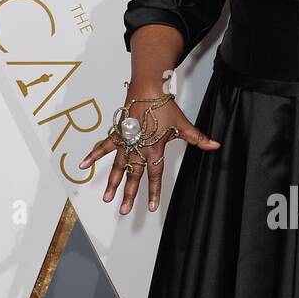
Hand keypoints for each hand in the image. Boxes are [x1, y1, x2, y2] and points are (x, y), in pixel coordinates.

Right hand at [80, 85, 219, 213]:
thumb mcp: (183, 124)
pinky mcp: (117, 132)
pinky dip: (93, 155)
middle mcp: (139, 148)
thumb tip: (215, 146)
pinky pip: (103, 146)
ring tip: (107, 198)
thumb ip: (197, 138)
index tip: (151, 207)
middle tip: (123, 211)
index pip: (155, 175)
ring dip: (112, 182)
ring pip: (118, 166)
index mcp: (155, 149)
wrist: (148, 87)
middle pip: (134, 175)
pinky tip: (82, 166)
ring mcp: (126, 141)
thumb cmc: (165, 105)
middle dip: (129, 194)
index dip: (154, 192)